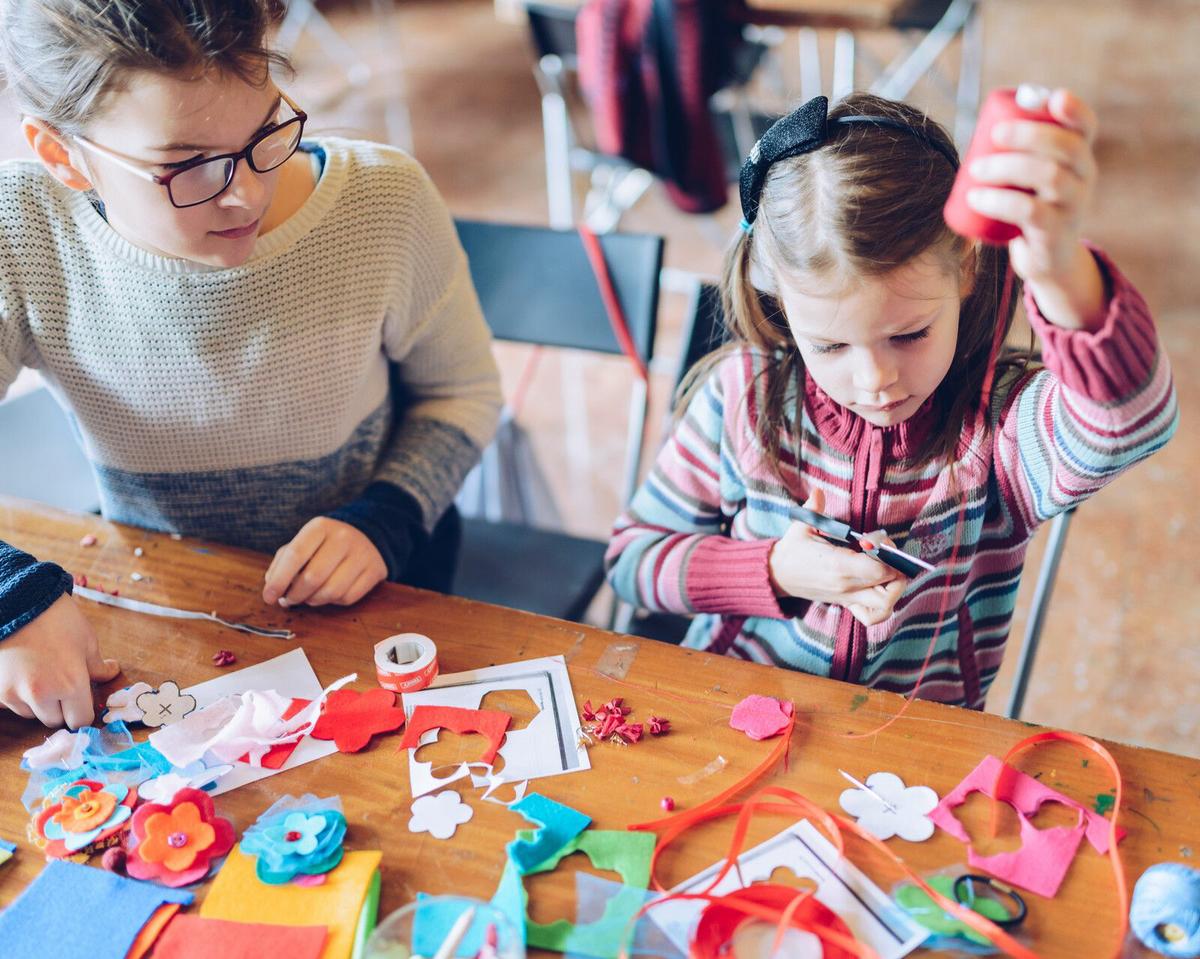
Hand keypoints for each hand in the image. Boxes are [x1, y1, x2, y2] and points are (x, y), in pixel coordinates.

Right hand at [0, 594, 119, 726]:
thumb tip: (111, 673)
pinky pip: (13, 706)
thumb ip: (98, 666)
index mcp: (71, 684)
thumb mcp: (87, 641)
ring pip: (32, 715)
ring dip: (40, 704)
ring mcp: (16, 694)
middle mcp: (43, 695)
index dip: (83, 711)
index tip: (82, 700)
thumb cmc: (58, 619)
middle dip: (62, 708)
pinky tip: (24, 676)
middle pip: (56, 720)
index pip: (80, 720)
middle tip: (63, 685)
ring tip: (42, 676)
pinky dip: (19, 697)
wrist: (19, 604)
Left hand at [263, 517, 386, 606]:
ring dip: (313, 601)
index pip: (296, 554)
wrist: (364, 538)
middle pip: (313, 577)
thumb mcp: (302, 544)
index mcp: (320, 526)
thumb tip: (272, 587)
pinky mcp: (375, 571)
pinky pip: (347, 598)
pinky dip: (333, 602)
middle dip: (295, 595)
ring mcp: (362, 554)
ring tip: (307, 597)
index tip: (268, 597)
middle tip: (288, 600)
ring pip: (331, 592)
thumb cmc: (324, 546)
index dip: (279, 580)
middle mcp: (343, 537)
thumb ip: (282, 563)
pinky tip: (329, 593)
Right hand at [769, 489, 905, 626]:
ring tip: (888, 572)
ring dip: (894, 589)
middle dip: (898, 569)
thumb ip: (814, 508)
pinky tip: (880, 590)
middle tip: (889, 554)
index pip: (879, 569)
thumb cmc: (792, 549)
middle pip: (890, 587)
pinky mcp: (846, 603)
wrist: (777, 575)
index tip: (880, 541)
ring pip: (885, 605)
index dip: (889, 554)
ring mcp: (847, 597)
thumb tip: (818, 491)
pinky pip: (871, 616)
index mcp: (838, 565)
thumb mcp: (802, 526)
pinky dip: (882, 608)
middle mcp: (846, 585)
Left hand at [966, 88, 1105, 326]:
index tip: (1054, 98)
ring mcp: (1074, 207)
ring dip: (1007, 168)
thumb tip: (984, 120)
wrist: (1047, 259)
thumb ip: (1017, 151)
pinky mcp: (1056, 235)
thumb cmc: (1031, 206)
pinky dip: (1000, 202)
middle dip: (1029, 135)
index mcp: (1079, 157)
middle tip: (994, 134)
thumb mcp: (1031, 177)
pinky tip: (976, 198)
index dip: (1075, 110)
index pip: (1086, 127)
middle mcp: (1085, 178)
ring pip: (1049, 176)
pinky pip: (1031, 212)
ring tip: (975, 171)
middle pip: (1067, 147)